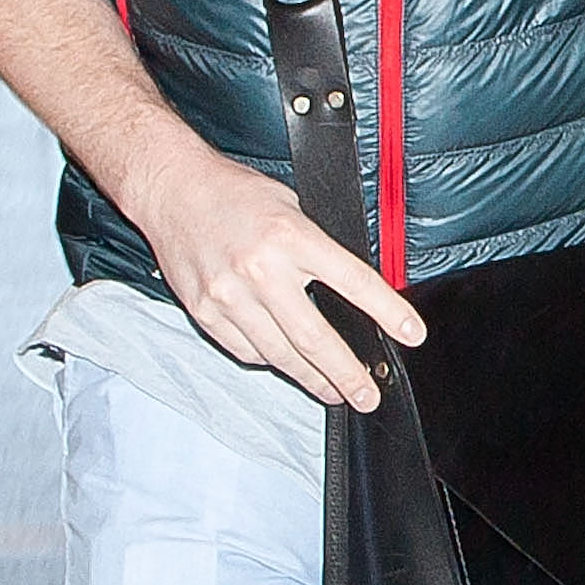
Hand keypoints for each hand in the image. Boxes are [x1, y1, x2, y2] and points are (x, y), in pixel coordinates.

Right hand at [126, 146, 423, 410]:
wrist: (173, 189)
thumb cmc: (236, 193)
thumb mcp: (293, 206)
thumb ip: (319, 246)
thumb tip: (353, 289)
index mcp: (292, 237)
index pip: (354, 282)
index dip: (388, 313)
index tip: (411, 335)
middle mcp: (261, 270)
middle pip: (315, 337)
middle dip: (347, 373)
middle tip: (367, 395)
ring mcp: (229, 295)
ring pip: (280, 354)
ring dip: (311, 378)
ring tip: (333, 391)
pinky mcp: (204, 312)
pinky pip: (246, 350)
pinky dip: (270, 361)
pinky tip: (287, 364)